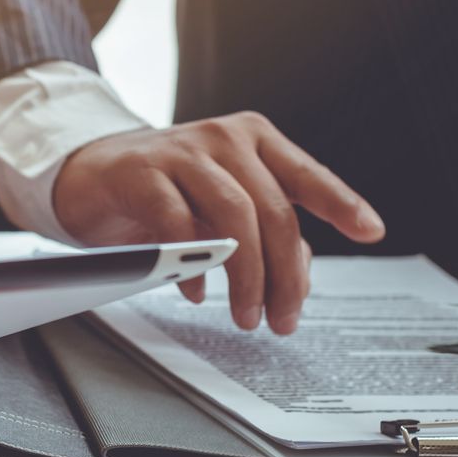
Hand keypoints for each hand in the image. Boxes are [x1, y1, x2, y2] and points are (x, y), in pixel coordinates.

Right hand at [51, 113, 383, 333]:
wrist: (86, 173)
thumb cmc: (161, 193)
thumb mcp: (220, 208)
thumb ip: (264, 233)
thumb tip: (300, 276)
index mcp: (253, 139)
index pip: (306, 174)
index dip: (342, 202)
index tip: (371, 231)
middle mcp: (223, 138)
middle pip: (274, 209)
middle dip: (285, 274)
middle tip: (283, 318)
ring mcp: (182, 150)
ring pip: (235, 216)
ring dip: (246, 276)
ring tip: (246, 314)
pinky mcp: (142, 171)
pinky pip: (179, 222)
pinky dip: (194, 266)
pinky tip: (196, 291)